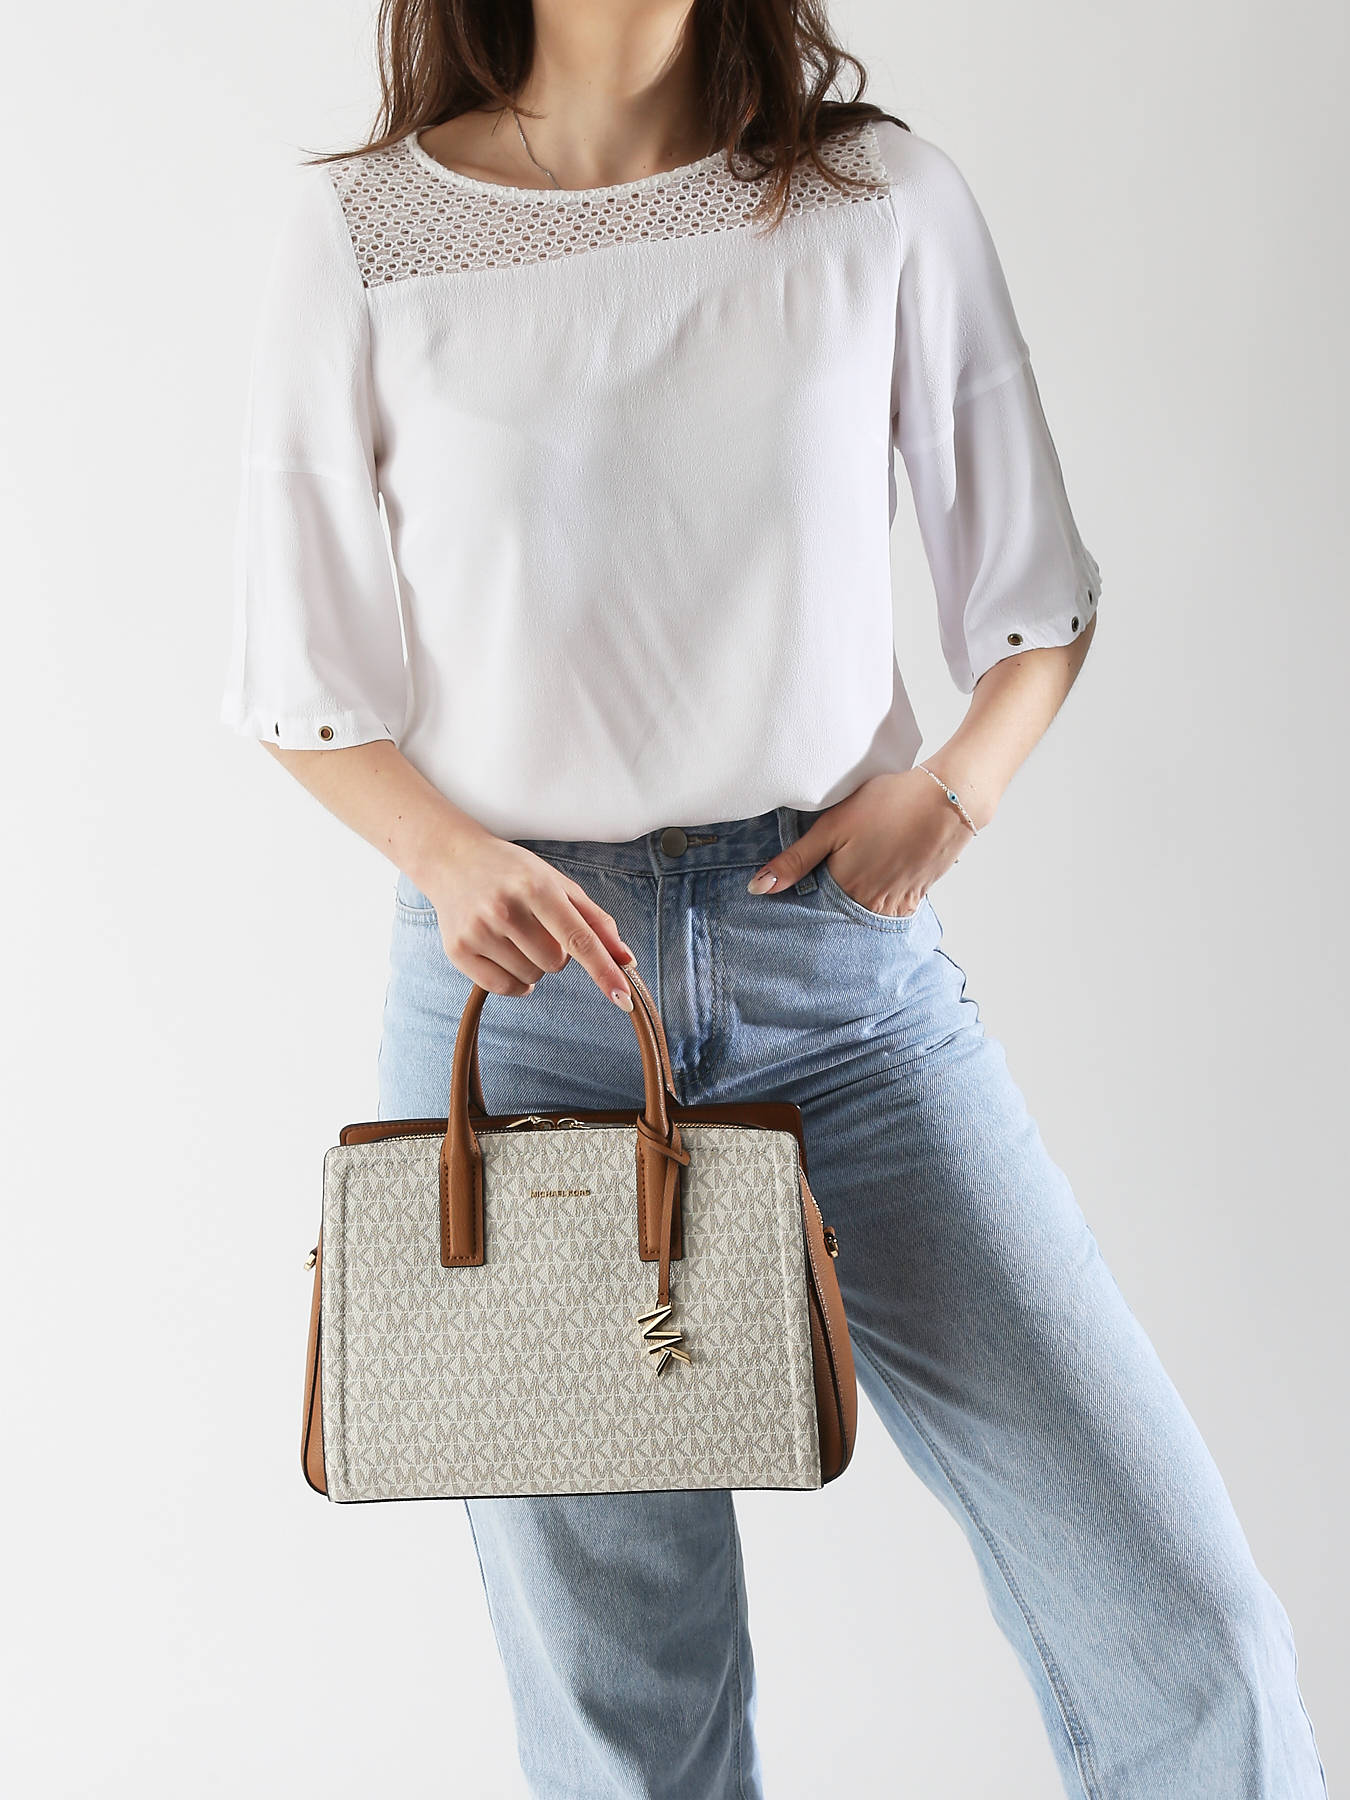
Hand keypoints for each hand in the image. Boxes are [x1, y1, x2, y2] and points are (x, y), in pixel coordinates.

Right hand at [422, 829, 637, 1007]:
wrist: (453, 860)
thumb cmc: (513, 872)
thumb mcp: (558, 884)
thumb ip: (596, 921)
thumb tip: (627, 959)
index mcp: (536, 887)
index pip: (579, 938)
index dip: (604, 970)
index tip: (624, 997)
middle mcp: (505, 909)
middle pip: (556, 963)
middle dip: (556, 952)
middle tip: (536, 926)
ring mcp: (478, 931)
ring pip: (531, 977)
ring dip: (533, 964)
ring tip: (515, 934)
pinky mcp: (458, 950)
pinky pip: (503, 988)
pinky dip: (514, 981)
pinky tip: (506, 956)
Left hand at [746, 770, 973, 917]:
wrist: (947, 799)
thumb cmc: (888, 804)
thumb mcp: (832, 826)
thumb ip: (795, 860)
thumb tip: (757, 888)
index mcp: (843, 887)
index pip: (811, 912)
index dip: (800, 906)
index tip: (787, 906)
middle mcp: (868, 903)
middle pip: (838, 918)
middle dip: (825, 914)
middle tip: (821, 896)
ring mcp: (895, 903)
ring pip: (864, 918)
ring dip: (852, 912)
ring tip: (847, 892)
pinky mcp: (916, 896)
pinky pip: (891, 914)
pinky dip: (880, 907)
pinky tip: (876, 885)